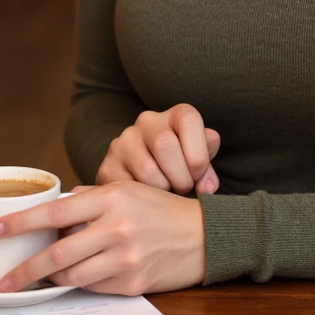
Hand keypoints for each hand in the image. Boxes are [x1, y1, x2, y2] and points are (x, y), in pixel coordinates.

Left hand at [0, 181, 205, 295]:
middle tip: (2, 280)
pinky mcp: (132, 282)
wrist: (203, 236)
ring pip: (72, 275)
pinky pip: (93, 287)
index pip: (57, 211)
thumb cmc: (161, 210)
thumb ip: (93, 198)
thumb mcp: (129, 190)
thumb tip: (55, 210)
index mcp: (113, 198)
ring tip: (37, 279)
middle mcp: (117, 227)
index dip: (22, 222)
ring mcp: (125, 257)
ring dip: (51, 279)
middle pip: (57, 253)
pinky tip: (74, 278)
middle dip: (24, 270)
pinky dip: (79, 283)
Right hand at [98, 104, 219, 194]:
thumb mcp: (198, 164)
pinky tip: (148, 198)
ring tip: (167, 193)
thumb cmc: (180, 169)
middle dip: (180, 176)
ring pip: (146, 168)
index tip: (198, 174)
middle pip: (165, 144)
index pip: (188, 119)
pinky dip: (142, 199)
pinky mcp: (107, 166)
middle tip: (184, 189)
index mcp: (174, 115)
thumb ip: (207, 169)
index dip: (197, 152)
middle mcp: (147, 122)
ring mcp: (123, 142)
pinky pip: (127, 186)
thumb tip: (207, 187)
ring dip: (163, 189)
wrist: (144, 180)